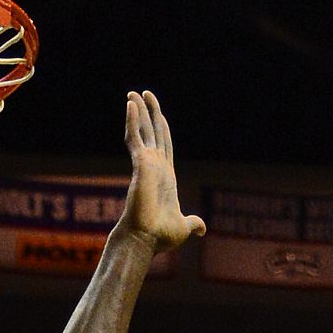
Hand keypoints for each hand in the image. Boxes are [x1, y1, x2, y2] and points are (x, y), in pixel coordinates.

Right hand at [116, 91, 205, 254]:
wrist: (146, 238)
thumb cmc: (161, 236)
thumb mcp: (184, 227)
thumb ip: (192, 223)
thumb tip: (202, 229)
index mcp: (166, 176)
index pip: (164, 144)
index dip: (161, 128)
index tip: (156, 113)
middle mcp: (155, 166)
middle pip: (153, 132)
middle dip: (149, 112)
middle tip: (142, 94)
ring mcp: (147, 163)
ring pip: (143, 130)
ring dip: (138, 111)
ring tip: (133, 93)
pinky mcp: (140, 164)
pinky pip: (135, 138)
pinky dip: (133, 121)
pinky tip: (131, 106)